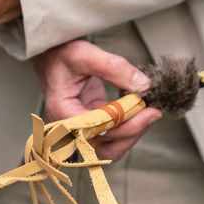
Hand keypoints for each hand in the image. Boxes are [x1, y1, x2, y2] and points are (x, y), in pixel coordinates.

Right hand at [32, 40, 162, 160]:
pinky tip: (139, 110)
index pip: (97, 130)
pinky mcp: (91, 124)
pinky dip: (128, 127)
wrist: (51, 56)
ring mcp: (81, 128)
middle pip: (105, 148)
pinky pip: (112, 135)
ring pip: (110, 147)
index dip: (125, 125)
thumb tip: (142, 86)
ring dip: (132, 134)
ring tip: (148, 112)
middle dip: (132, 133)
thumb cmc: (61, 55)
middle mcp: (69, 126)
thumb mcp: (85, 54)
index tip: (147, 109)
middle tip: (152, 113)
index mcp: (63, 112)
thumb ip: (113, 68)